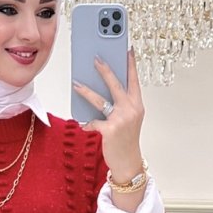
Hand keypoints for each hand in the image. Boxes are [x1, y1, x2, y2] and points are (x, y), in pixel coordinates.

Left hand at [72, 48, 145, 179]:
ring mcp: (121, 119)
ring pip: (100, 100)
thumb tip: (102, 91)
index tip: (127, 49)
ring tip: (76, 84)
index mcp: (137, 104)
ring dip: (86, 91)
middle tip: (95, 58)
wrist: (128, 162)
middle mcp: (131, 109)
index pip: (133, 80)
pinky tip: (83, 124)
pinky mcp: (109, 130)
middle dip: (105, 70)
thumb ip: (120, 104)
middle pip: (116, 84)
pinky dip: (87, 123)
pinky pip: (93, 122)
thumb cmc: (126, 140)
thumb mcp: (129, 119)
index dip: (131, 64)